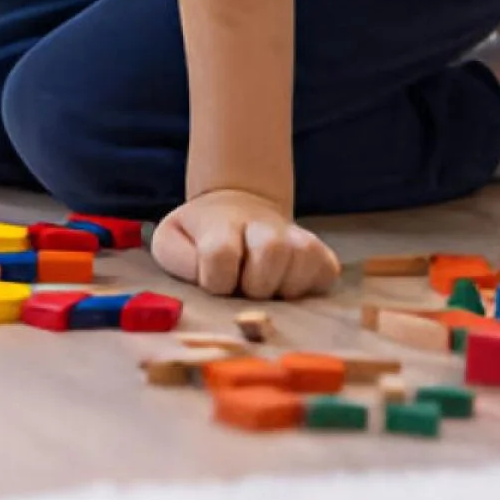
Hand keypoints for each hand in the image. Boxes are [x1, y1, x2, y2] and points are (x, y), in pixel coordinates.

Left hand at [151, 188, 338, 299]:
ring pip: (303, 260)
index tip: (214, 283)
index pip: (221, 254)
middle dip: (254, 284)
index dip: (216, 280)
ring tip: (265, 287)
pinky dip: (309, 288)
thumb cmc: (201, 237)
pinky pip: (327, 272)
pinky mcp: (322, 255)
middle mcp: (264, 225)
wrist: (238, 210)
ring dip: (282, 288)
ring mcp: (297, 238)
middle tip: (244, 288)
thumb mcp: (172, 242)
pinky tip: (287, 287)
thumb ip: (180, 260)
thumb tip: (206, 282)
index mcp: (221, 222)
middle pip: (271, 251)